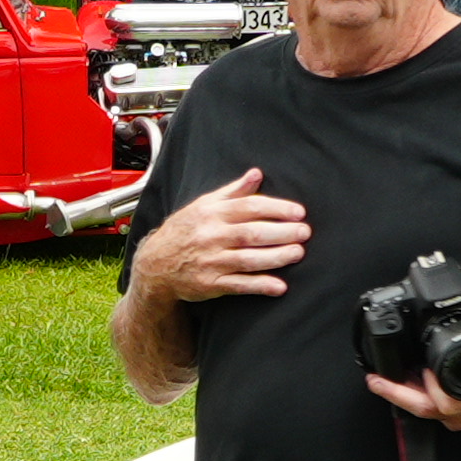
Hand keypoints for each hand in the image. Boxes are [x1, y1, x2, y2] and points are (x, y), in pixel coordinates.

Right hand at [134, 164, 307, 302]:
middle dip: (281, 232)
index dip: (277, 209)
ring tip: (298, 253)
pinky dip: (260, 286)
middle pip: (252, 233)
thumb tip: (257, 173)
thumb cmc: (184, 231)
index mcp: (212, 213)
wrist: (155, 264)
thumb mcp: (204, 205)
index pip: (250, 207)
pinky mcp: (210, 284)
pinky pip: (238, 285)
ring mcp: (211, 261)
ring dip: (276, 257)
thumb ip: (233, 191)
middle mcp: (212, 236)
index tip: (298, 212)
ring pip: (248, 259)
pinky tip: (279, 286)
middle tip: (305, 232)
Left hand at [369, 335, 460, 433]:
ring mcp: (459, 418)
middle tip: (376, 380)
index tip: (416, 370)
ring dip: (401, 395)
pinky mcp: (453, 415)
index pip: (443, 403)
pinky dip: (413, 396)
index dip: (427, 389)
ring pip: (424, 411)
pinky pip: (428, 408)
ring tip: (380, 380)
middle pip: (424, 410)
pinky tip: (401, 382)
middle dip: (397, 394)